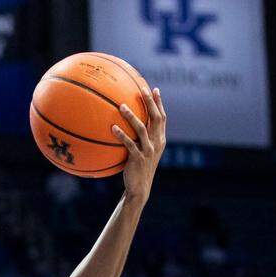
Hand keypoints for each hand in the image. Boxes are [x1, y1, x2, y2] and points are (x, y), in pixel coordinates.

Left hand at [113, 87, 165, 202]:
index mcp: (160, 139)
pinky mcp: (138, 158)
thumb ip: (141, 138)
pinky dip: (121, 135)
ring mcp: (148, 150)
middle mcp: (157, 143)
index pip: (162, 118)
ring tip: (121, 106)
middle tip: (142, 89)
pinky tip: (113, 128)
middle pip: (156, 118)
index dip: (159, 103)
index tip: (155, 89)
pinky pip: (129, 143)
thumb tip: (128, 123)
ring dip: (131, 116)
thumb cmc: (138, 167)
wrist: (140, 187)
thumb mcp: (143, 151)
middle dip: (150, 103)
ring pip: (142, 129)